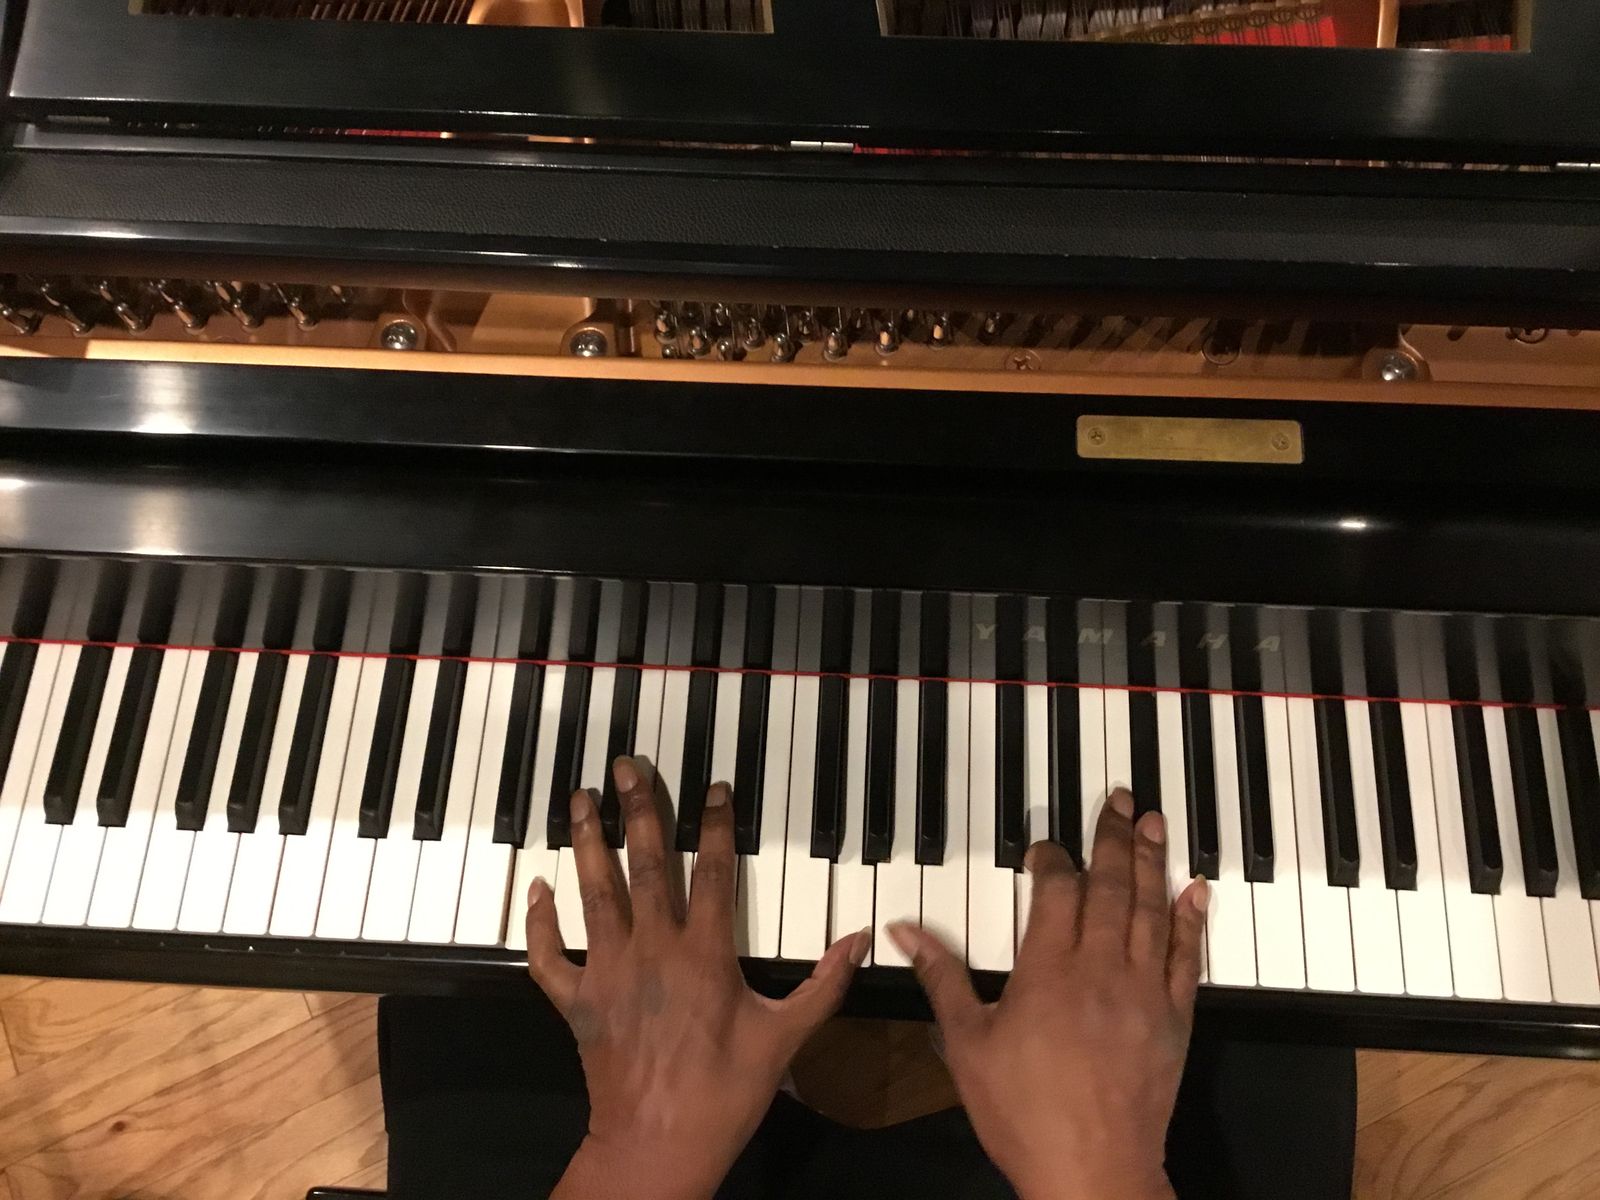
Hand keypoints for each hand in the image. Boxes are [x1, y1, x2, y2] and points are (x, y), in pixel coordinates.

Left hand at [526, 756, 871, 1199]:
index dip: (714, 825)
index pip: (711, 872)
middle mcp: (651, 951)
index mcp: (704, 955)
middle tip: (626, 767)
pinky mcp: (576, 1002)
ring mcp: (607, 972)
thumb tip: (860, 941)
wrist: (658, 1146)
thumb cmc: (726, 1095)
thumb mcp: (786, 1038)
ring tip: (579, 799)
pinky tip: (537, 887)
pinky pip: (548, 956)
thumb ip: (823, 984)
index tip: (714, 788)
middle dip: (636, 809)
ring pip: (593, 893)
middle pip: (642, 864)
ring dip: (585, 842)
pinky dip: (538, 922)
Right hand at [889, 789, 1206, 1199]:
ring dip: (1154, 862)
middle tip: (1120, 799)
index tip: (1046, 846)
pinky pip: (1189, 957)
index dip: (1052, 860)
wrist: (1093, 1173)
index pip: (1057, 891)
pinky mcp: (1174, 1020)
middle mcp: (1102, 970)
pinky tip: (1195, 890)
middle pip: (1112, 886)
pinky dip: (1192, 920)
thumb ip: (942, 980)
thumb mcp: (967, 1045)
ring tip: (1155, 822)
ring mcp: (1144, 993)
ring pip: (1152, 910)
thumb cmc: (1024, 1114)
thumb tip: (904, 934)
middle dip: (1114, 838)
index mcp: (1048, 971)